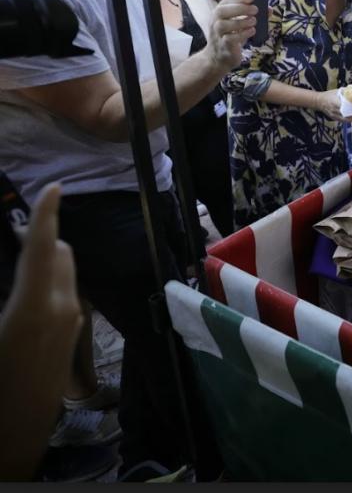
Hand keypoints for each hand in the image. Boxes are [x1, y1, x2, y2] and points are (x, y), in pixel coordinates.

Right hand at [5, 183, 81, 374]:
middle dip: (41, 236)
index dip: (47, 215)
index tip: (54, 188)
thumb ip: (4, 291)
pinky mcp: (73, 333)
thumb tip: (15, 273)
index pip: (44, 249)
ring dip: (45, 258)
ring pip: (66, 272)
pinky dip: (49, 279)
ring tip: (16, 258)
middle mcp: (63, 308)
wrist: (15, 434)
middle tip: (12, 233)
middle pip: (60, 254)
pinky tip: (24, 292)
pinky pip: (64, 292)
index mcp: (34, 307)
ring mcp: (73, 321)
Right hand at [207, 0, 257, 69]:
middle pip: (222, 11)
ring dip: (242, 21)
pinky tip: (252, 31)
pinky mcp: (223, 46)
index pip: (225, 1)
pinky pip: (230, 39)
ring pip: (224, 25)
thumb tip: (269, 9)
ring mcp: (218, 34)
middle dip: (240, 8)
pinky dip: (242, 34)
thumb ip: (253, 15)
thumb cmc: (231, 37)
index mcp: (219, 13)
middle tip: (255, 9)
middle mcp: (215, 22)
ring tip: (254, 21)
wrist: (219, 58)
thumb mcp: (241, 24)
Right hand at [314, 89, 351, 121]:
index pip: (345, 106)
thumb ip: (346, 92)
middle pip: (347, 115)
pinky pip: (344, 121)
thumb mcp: (337, 91)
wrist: (318, 101)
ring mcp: (334, 116)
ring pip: (346, 119)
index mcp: (335, 102)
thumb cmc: (328, 95)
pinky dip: (351, 120)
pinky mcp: (335, 119)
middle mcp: (335, 110)